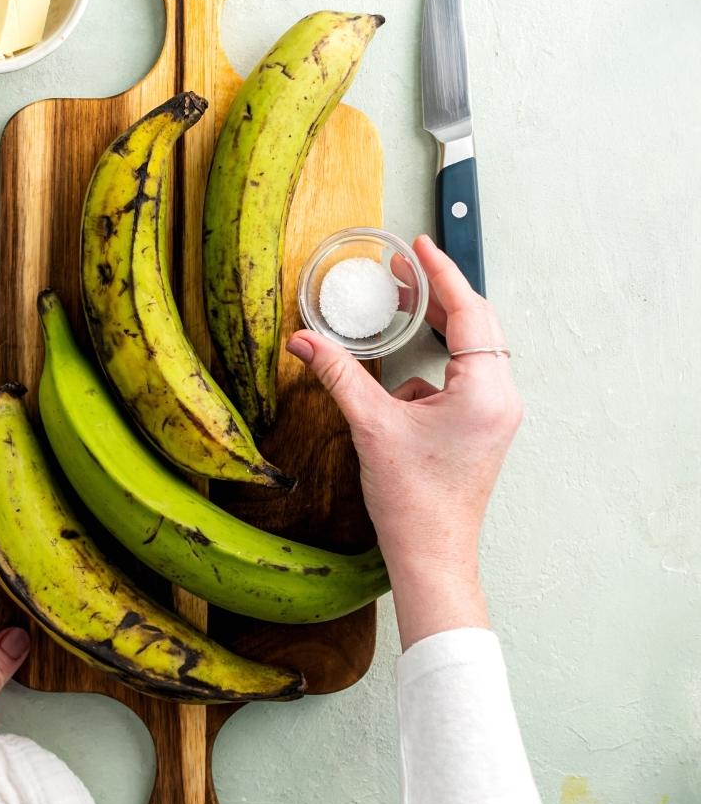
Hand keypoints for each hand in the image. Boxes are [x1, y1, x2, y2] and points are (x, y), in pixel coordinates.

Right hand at [286, 236, 521, 647]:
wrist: (432, 556)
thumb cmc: (412, 501)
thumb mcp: (370, 427)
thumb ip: (339, 374)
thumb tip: (303, 341)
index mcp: (485, 392)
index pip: (469, 311)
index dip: (441, 274)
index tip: (418, 246)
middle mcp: (501, 398)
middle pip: (477, 324)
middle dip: (439, 295)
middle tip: (402, 271)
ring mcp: (496, 415)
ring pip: (473, 350)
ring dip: (438, 328)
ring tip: (402, 311)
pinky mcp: (484, 428)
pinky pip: (463, 379)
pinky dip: (434, 368)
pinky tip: (399, 389)